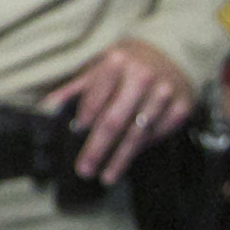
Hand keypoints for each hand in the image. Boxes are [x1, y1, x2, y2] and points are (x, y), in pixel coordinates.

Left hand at [46, 38, 194, 182]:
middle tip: (85, 169)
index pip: (97, 97)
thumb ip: (75, 88)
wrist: (171, 53)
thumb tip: (48, 108)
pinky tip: (128, 158)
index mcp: (117, 63)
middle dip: (98, 148)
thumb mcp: (99, 66)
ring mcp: (164, 93)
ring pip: (138, 134)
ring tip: (106, 176)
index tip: (75, 133)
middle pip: (115, 120)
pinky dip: (142, 148)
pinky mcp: (181, 107)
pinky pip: (157, 135)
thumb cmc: (127, 63)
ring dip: (120, 158)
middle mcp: (143, 77)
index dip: (84, 118)